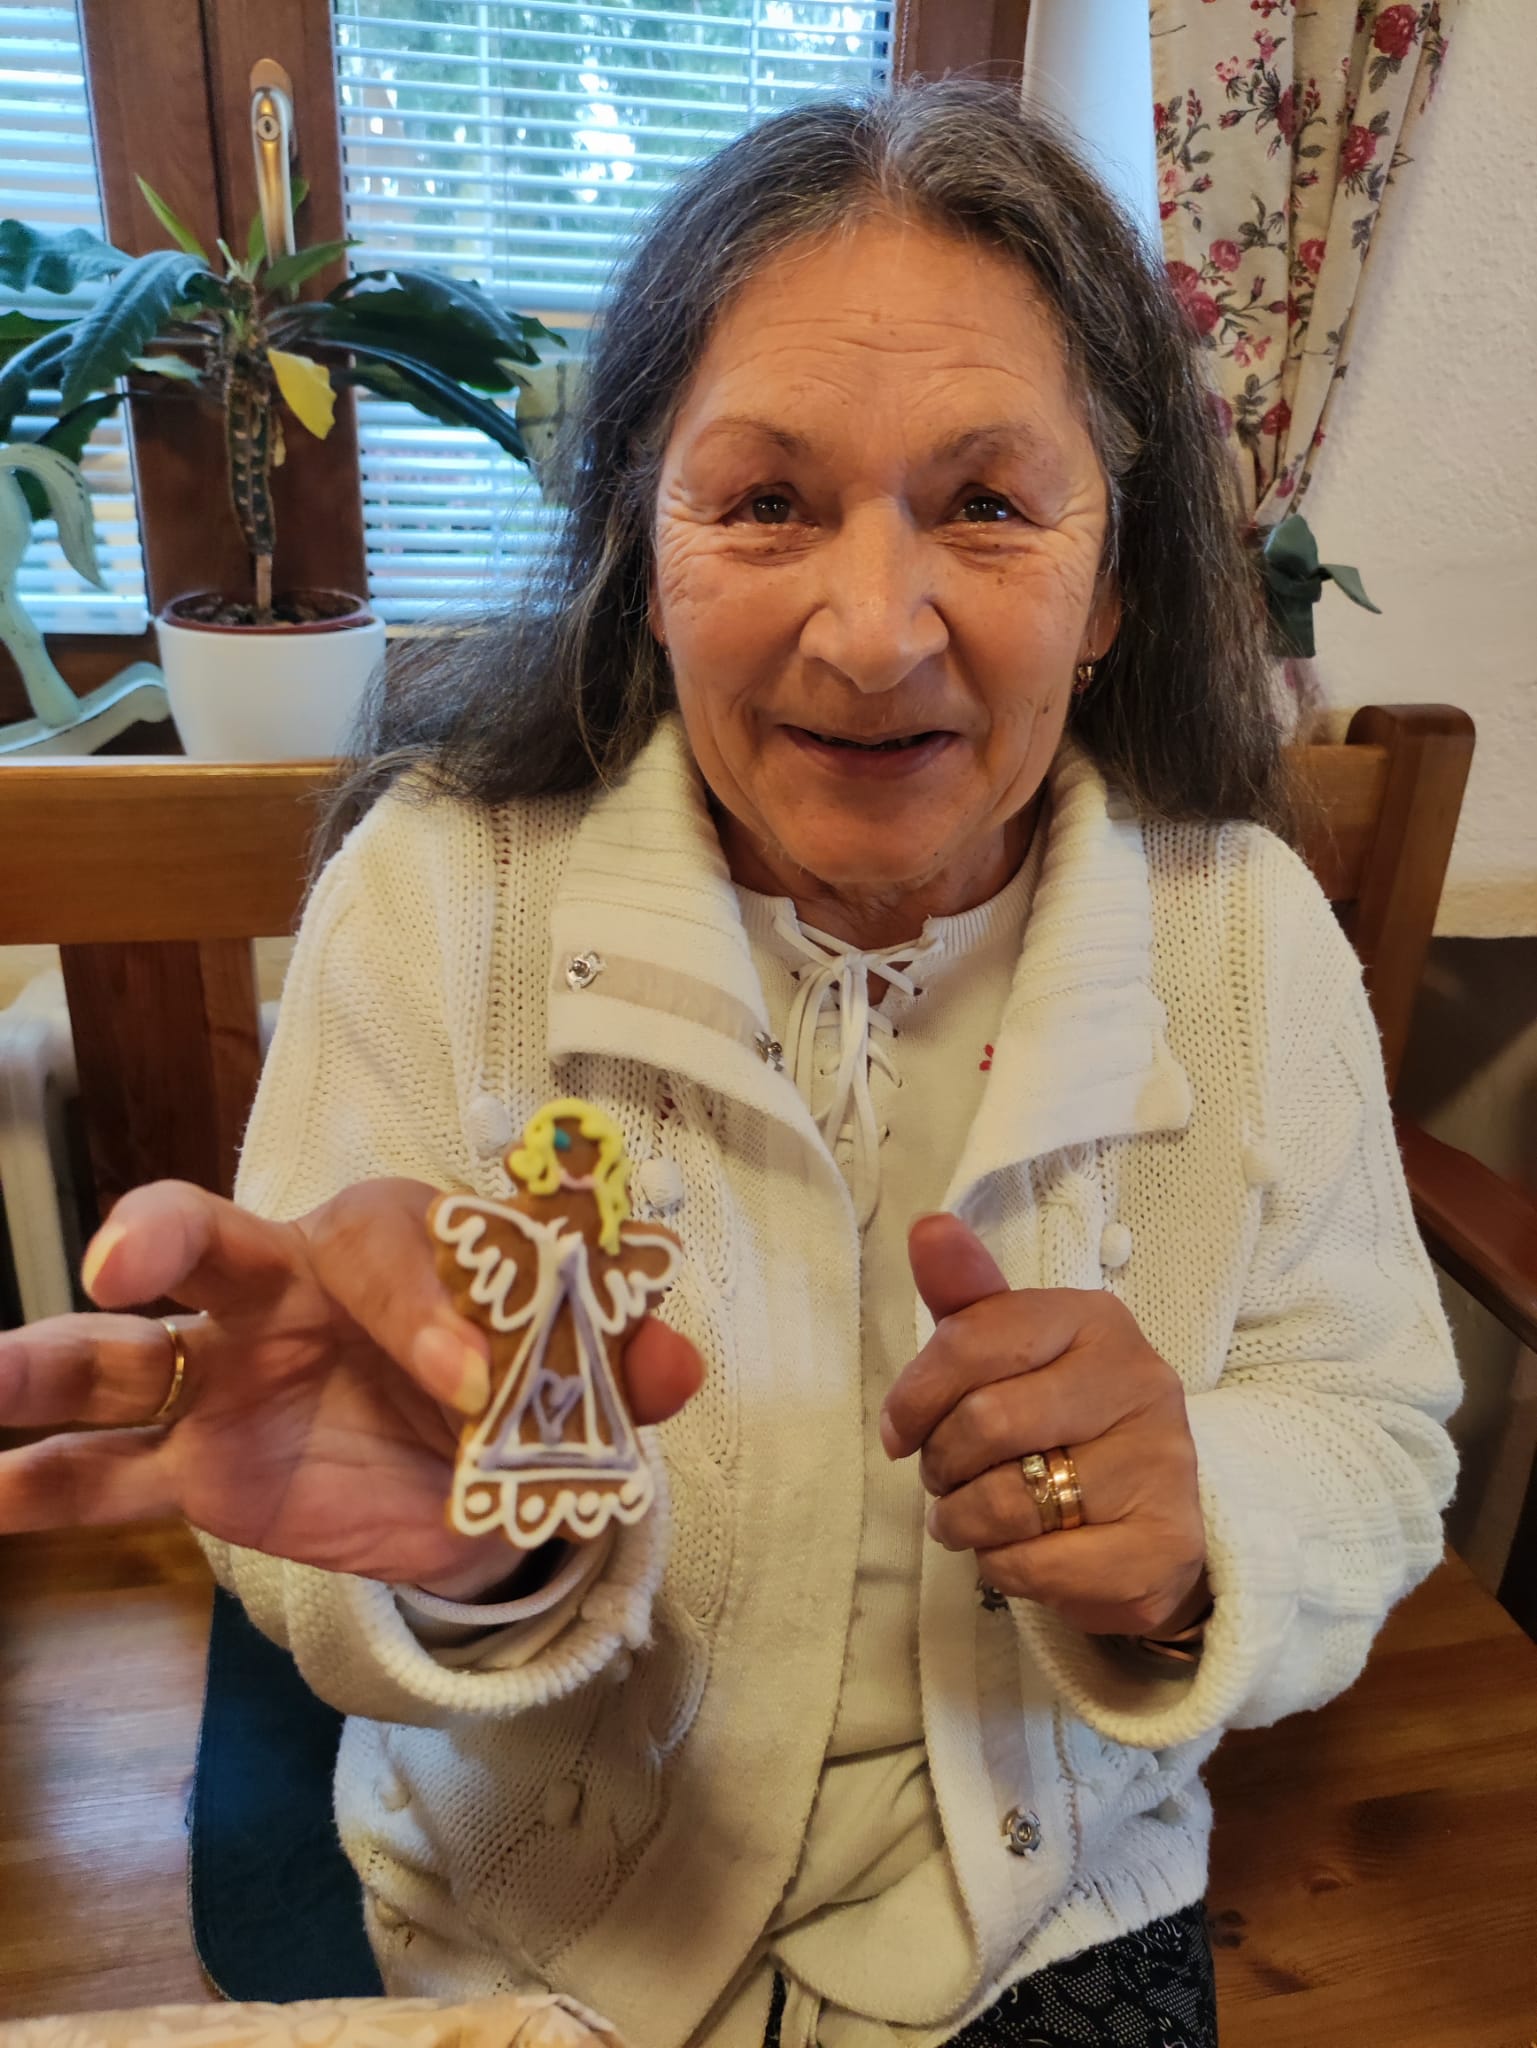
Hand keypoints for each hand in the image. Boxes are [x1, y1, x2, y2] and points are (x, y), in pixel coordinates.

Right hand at [0, 1178, 702, 1600]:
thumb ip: (618, 1362)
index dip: (421, 1312)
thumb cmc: (515, 1377)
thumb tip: (679, 1362)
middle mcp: (285, 1288)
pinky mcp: (200, 1467)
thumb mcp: (579, 1370)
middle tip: (129, 1258)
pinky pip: (111, 1475)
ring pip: (124, 1356)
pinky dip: (44, 1487)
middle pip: (214, 1237)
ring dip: (50, 1363)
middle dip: (167, 1235)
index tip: (466, 1386)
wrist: (470, 1457)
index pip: (384, 1251)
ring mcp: (227, 1376)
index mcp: (388, 1242)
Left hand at [881, 1212, 1207, 1638]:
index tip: (899, 1432)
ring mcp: (1162, 1466)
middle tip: (946, 1477)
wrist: (1150, 1518)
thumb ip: (967, 1294)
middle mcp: (1141, 1382)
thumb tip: (927, 1227)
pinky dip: (1004, 1568)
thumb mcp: (1012, 1351)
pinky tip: (1022, 1552)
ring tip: (974, 1517)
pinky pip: (1037, 1566)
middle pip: (985, 1422)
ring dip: (963, 1522)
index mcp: (1096, 1320)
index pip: (973, 1340)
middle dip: (941, 1463)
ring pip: (1006, 1502)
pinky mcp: (1163, 1547)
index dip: (915, 1395)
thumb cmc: (1061, 1422)